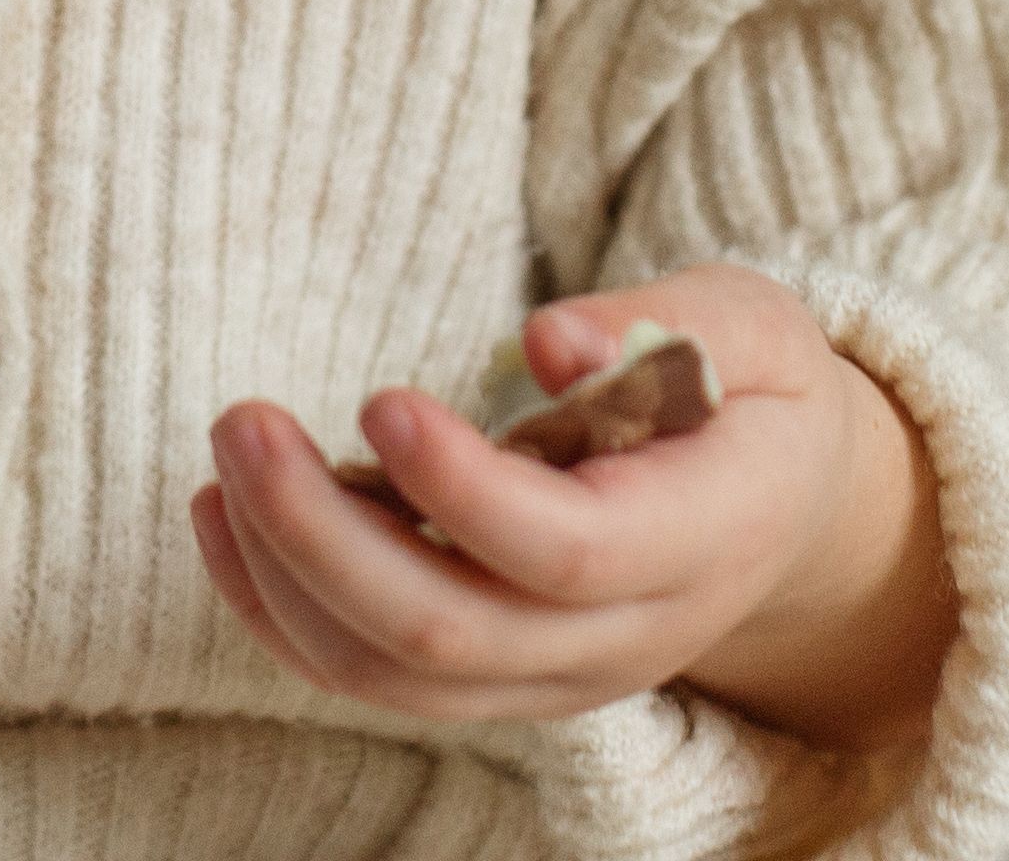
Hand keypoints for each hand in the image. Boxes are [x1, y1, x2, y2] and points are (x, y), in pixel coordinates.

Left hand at [193, 264, 953, 756]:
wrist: (781, 513)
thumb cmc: (752, 396)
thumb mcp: (756, 327)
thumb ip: (668, 325)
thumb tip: (552, 341)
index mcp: (703, 539)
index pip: (568, 554)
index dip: (464, 491)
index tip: (380, 401)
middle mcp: (625, 639)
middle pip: (451, 632)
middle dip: (322, 534)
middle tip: (244, 422)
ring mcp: (555, 677)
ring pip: (392, 674)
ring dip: (284, 573)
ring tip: (230, 457)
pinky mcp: (497, 682)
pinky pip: (369, 680)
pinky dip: (279, 611)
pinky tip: (227, 519)